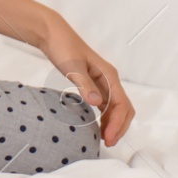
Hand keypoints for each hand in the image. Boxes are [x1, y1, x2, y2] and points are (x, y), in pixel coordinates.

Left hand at [41, 17, 133, 146]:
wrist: (53, 35)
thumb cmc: (63, 48)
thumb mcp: (72, 66)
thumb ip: (85, 84)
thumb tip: (97, 103)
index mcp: (109, 76)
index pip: (122, 105)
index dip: (118, 124)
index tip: (108, 138)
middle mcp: (110, 80)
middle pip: (124, 109)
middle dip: (119, 127)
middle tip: (108, 143)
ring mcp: (103, 82)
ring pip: (116, 108)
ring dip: (113, 124)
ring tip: (104, 139)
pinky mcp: (94, 84)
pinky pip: (105, 105)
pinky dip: (105, 117)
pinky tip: (98, 126)